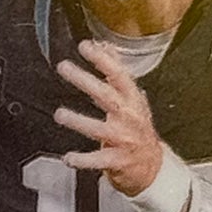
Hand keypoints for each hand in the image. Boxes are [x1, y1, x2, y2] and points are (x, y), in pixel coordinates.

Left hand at [54, 40, 164, 197]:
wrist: (150, 165)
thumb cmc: (137, 128)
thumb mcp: (131, 99)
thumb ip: (116, 72)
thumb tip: (105, 45)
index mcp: (132, 100)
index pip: (119, 75)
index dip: (102, 60)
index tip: (85, 46)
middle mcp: (129, 117)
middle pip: (107, 96)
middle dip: (85, 81)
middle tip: (64, 68)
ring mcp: (124, 140)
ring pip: (99, 129)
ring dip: (79, 121)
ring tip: (60, 114)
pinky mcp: (117, 160)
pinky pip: (98, 159)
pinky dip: (83, 159)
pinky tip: (68, 158)